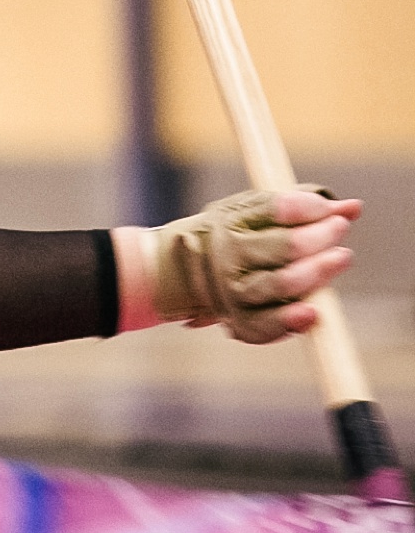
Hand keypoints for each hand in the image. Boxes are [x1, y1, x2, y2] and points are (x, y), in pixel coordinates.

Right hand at [118, 188, 360, 343]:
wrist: (180, 273)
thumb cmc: (233, 237)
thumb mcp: (254, 212)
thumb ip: (302, 207)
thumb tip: (353, 208)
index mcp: (231, 221)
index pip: (273, 210)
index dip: (307, 208)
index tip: (330, 209)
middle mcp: (228, 255)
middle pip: (282, 247)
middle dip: (318, 237)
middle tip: (340, 228)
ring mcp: (232, 291)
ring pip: (279, 285)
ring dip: (314, 274)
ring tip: (341, 258)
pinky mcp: (238, 322)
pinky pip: (267, 326)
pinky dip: (290, 321)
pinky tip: (312, 313)